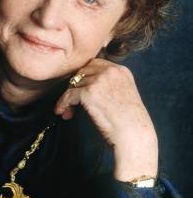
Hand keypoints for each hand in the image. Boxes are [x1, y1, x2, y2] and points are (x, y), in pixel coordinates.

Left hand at [54, 59, 158, 181]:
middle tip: (72, 101)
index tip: (79, 89)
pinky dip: (63, 104)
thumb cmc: (130, 121)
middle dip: (75, 86)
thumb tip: (86, 86)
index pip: (95, 64)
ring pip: (73, 84)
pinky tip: (62, 112)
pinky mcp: (89, 92)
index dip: (84, 76)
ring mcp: (99, 81)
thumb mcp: (124, 93)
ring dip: (68, 97)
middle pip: (82, 72)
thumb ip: (110, 85)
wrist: (134, 133)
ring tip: (68, 111)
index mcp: (121, 70)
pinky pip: (69, 95)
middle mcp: (110, 72)